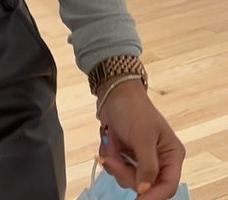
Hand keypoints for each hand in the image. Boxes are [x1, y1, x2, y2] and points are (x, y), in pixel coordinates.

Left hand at [97, 79, 184, 198]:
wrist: (112, 91)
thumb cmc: (133, 108)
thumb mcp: (143, 136)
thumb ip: (146, 166)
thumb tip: (145, 190)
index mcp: (171, 155)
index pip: (168, 186)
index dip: (153, 196)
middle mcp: (159, 160)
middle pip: (145, 185)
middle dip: (125, 173)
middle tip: (113, 159)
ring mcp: (141, 159)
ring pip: (128, 179)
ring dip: (115, 163)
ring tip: (112, 143)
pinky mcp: (126, 156)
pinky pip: (116, 168)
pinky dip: (110, 157)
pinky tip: (109, 142)